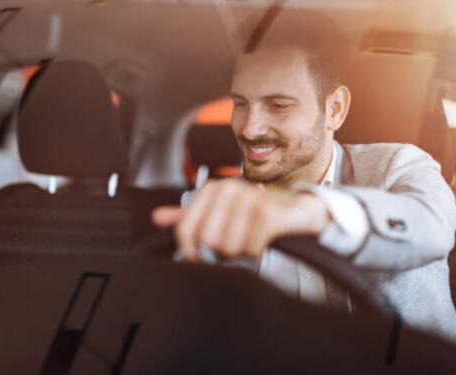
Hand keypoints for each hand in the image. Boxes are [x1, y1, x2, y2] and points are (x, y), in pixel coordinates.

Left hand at [152, 179, 331, 260]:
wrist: (299, 211)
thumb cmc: (257, 213)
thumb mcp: (221, 212)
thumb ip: (190, 216)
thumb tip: (156, 217)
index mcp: (213, 189)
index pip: (185, 231)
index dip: (190, 252)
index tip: (200, 258)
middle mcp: (229, 189)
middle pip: (207, 242)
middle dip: (223, 250)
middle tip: (238, 242)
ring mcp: (250, 199)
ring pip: (228, 247)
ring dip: (242, 251)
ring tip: (252, 239)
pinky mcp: (268, 213)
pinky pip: (250, 248)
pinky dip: (257, 251)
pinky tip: (264, 241)